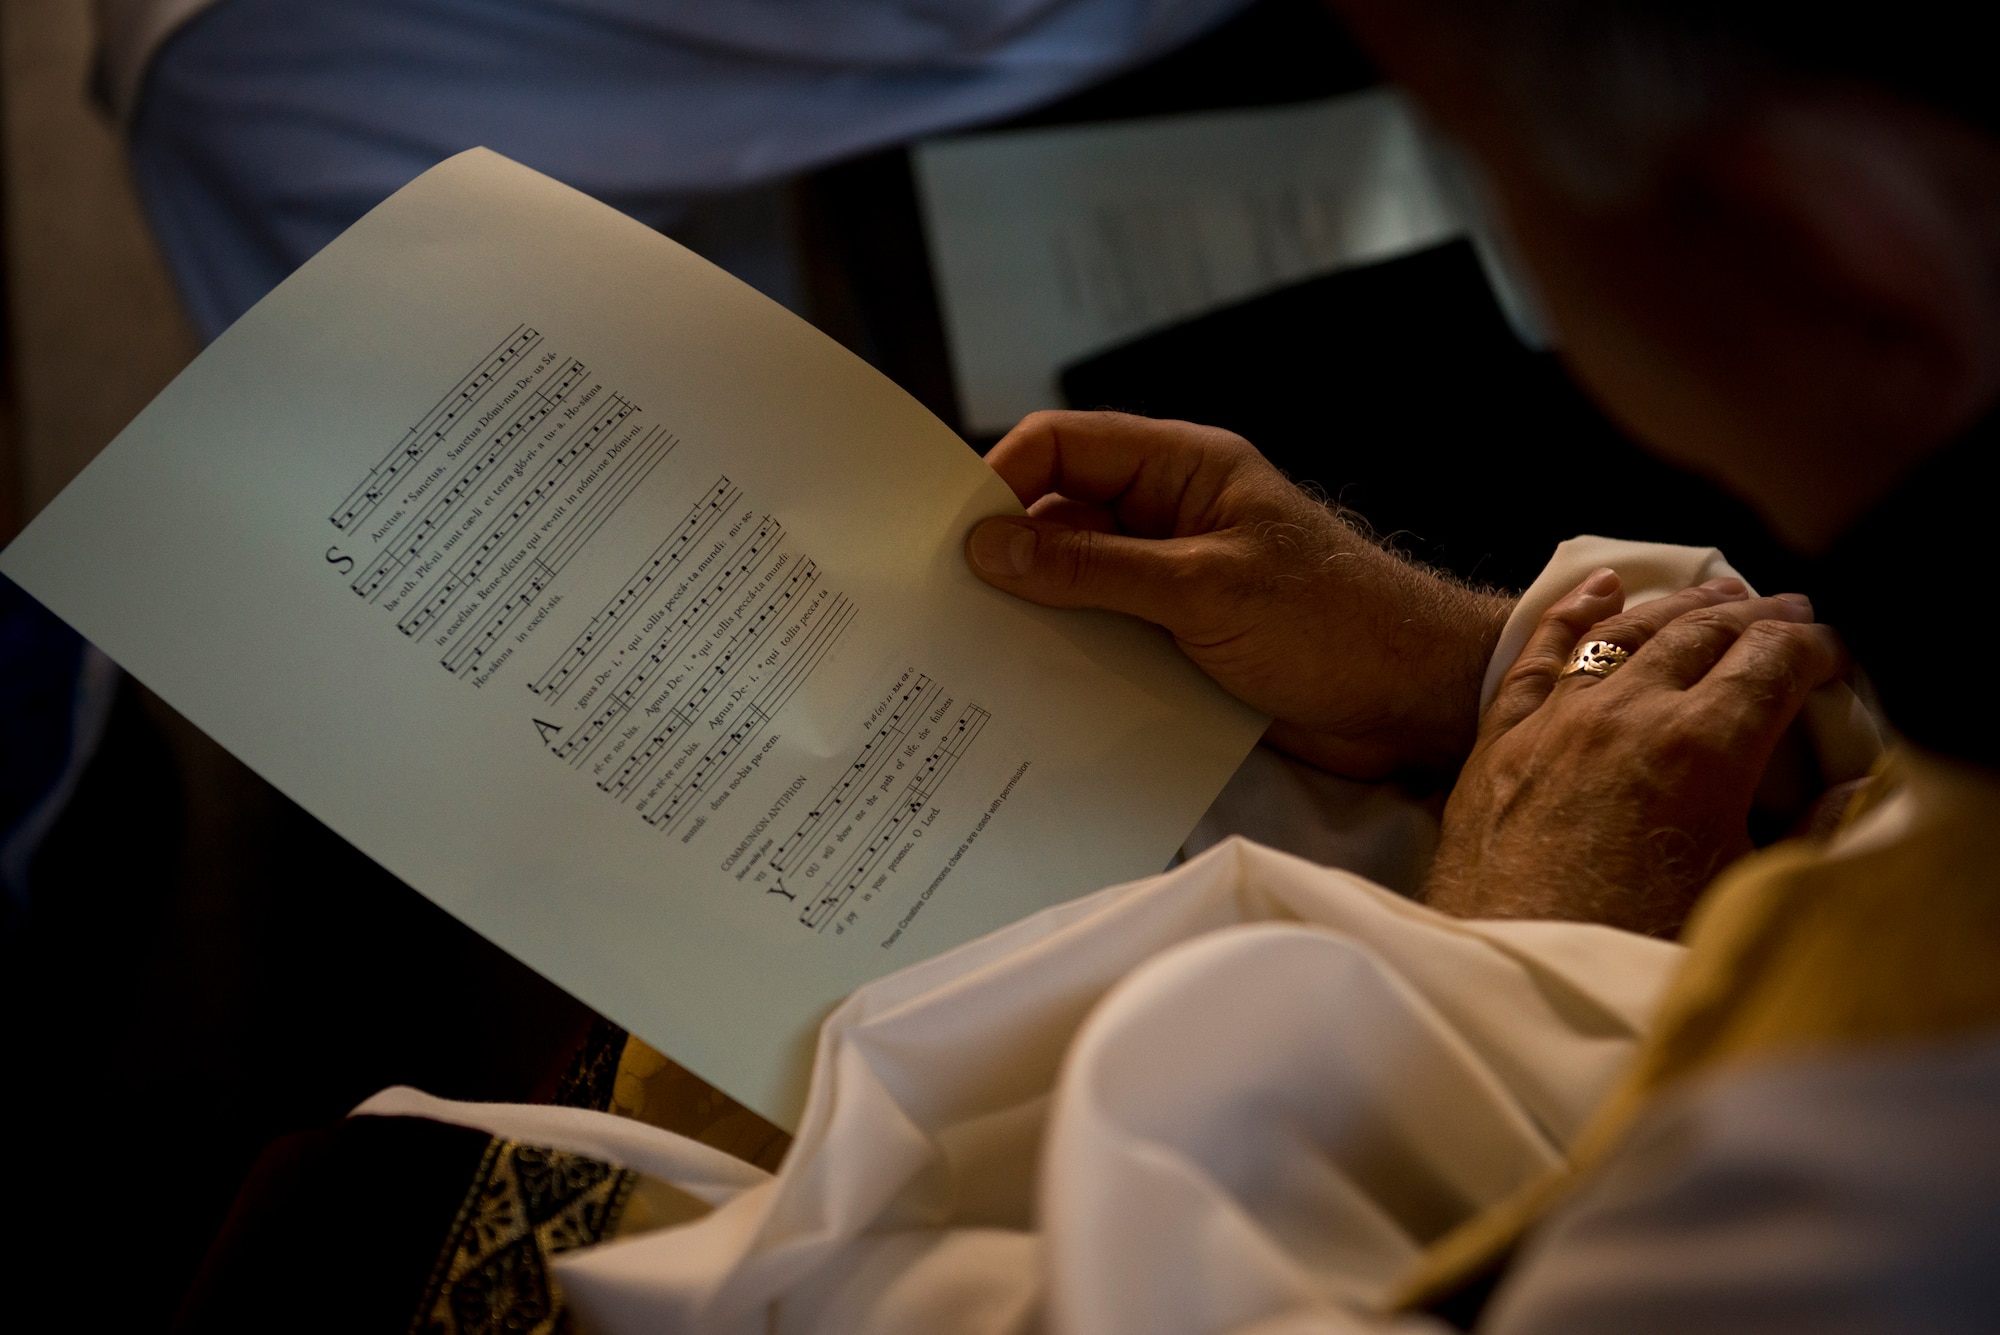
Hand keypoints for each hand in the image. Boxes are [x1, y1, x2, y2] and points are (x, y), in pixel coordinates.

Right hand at [964, 411, 1513, 779]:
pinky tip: (1023, 693)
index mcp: (1182, 467)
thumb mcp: (1202, 590)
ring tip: (968, 655)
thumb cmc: (1330, 623)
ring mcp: (1171, 580)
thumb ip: (1093, 568)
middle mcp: (1169, 515)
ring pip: (1072, 582)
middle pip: (1058, 513)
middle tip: (940, 602)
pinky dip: (1065, 658)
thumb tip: (990, 547)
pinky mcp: (1177, 640)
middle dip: (1004, 553)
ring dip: (1031, 614)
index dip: (1002, 476)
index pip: (1065, 444)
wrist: (1413, 701)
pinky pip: (1101, 637)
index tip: (951, 535)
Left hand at [1421, 570, 1845, 935]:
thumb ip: (1808, 835)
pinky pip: (1537, 655)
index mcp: (1702, 748)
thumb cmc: (1635, 949)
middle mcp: (1628, 714)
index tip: (1836, 653)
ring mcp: (1556, 720)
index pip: (1773, 662)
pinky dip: (1574, 613)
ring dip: (1678, 606)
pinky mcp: (1499, 740)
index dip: (1815, 649)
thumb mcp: (1743, 895)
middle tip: (1790, 608)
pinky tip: (1599, 590)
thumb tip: (1848, 791)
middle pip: (1704, 634)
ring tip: (1716, 592)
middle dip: (1757, 615)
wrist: (1515, 976)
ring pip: (1625, 633)